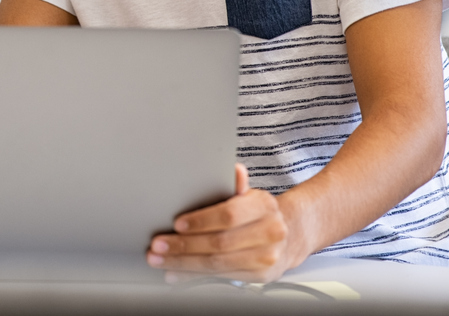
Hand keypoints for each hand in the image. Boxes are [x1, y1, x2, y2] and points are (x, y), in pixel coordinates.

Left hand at [146, 164, 297, 281]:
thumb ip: (235, 186)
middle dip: (183, 246)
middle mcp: (270, 233)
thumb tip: (234, 170)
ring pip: (218, 264)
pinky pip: (221, 277)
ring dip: (183, 263)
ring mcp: (267, 258)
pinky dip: (194, 276)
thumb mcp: (249, 195)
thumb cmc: (259, 213)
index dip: (200, 221)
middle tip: (158, 245)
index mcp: (264, 206)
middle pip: (220, 243)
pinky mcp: (260, 276)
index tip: (177, 224)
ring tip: (160, 259)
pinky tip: (176, 272)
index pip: (228, 215)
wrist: (290, 235)